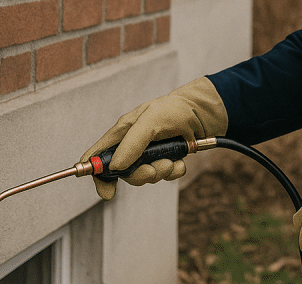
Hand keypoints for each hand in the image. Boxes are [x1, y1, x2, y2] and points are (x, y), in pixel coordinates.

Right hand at [80, 77, 227, 199]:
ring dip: (160, 172)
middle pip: (123, 173)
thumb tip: (115, 167)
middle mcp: (133, 144)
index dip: (96, 174)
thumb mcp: (152, 120)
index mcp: (123, 132)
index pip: (99, 155)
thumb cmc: (175, 109)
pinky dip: (174, 171)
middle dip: (139, 175)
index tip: (106, 192)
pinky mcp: (166, 159)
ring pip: (146, 176)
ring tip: (171, 160)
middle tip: (153, 170)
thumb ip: (133, 142)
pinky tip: (181, 161)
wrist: (204, 113)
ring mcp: (150, 153)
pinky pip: (166, 176)